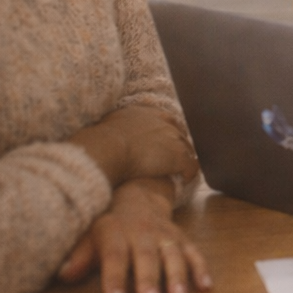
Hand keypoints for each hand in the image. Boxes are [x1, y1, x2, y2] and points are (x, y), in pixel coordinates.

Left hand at [58, 179, 211, 292]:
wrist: (137, 195)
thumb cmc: (108, 225)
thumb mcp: (89, 235)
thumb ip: (80, 256)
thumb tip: (62, 274)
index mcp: (115, 231)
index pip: (114, 255)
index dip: (114, 279)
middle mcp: (142, 232)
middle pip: (146, 257)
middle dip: (149, 281)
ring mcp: (165, 235)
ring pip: (173, 255)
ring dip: (178, 277)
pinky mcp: (182, 239)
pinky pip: (194, 253)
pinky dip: (201, 269)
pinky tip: (205, 287)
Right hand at [69, 104, 198, 187]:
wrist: (108, 147)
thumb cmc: (101, 140)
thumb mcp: (110, 124)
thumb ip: (119, 126)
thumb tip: (110, 134)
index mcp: (148, 112)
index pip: (166, 121)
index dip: (165, 135)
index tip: (162, 146)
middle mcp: (165, 121)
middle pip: (180, 134)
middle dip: (177, 146)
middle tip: (171, 161)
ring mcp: (174, 138)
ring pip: (187, 150)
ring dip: (183, 161)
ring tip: (178, 172)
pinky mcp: (179, 156)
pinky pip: (191, 166)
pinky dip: (189, 173)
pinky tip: (184, 180)